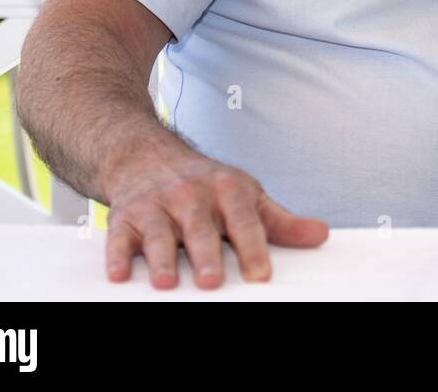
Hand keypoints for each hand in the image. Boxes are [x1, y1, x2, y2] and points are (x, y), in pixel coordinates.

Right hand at [102, 140, 328, 288]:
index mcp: (228, 190)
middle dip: (206, 254)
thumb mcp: (247, 195)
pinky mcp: (124, 217)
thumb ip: (280, 221)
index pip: (244, 222)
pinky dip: (116, 254)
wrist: (146, 154)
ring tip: (167, 282)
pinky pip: (118, 237)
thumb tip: (321, 235)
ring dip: (161, 257)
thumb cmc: (205, 184)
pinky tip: (118, 275)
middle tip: (212, 283)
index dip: (253, 248)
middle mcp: (191, 196)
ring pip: (159, 233)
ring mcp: (156, 205)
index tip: (260, 275)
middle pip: (200, 228)